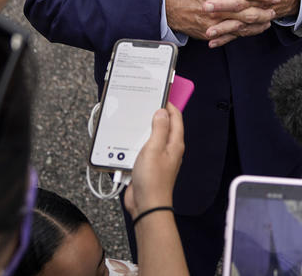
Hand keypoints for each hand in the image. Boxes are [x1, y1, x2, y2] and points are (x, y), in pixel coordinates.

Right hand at [124, 104, 184, 218]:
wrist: (146, 205)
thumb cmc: (153, 180)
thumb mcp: (154, 148)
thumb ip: (158, 129)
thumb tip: (162, 112)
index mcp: (174, 143)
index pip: (175, 118)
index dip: (168, 105)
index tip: (159, 96)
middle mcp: (168, 149)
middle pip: (163, 126)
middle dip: (154, 115)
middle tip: (144, 105)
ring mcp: (158, 158)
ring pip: (151, 138)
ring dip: (143, 130)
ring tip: (134, 120)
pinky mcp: (147, 166)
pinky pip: (142, 149)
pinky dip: (135, 143)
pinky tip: (126, 140)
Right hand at [166, 0, 278, 47]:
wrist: (170, 10)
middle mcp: (215, 5)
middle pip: (246, 5)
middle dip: (264, 4)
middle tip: (276, 2)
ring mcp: (213, 21)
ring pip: (242, 22)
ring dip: (258, 19)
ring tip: (270, 16)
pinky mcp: (211, 32)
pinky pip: (234, 34)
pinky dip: (248, 31)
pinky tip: (258, 28)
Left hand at [191, 0, 300, 43]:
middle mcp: (255, 0)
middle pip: (236, 1)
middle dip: (220, 4)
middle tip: (202, 4)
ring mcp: (254, 14)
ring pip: (237, 21)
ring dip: (222, 26)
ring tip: (206, 28)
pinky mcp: (252, 23)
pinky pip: (238, 32)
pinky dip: (225, 38)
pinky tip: (211, 41)